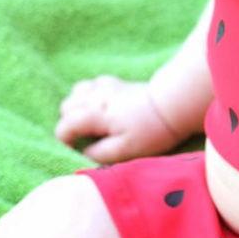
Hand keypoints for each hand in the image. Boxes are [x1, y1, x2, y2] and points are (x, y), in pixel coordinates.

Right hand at [55, 75, 180, 162]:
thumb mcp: (125, 151)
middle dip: (69, 122)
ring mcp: (106, 87)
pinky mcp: (116, 83)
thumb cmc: (150, 130)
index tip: (76, 149)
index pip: (65, 125)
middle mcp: (96, 96)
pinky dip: (90, 95)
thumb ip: (99, 154)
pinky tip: (101, 106)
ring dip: (77, 107)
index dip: (64, 140)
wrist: (173, 105)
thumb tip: (83, 152)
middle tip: (86, 138)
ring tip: (91, 123)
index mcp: (96, 114)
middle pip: (66, 106)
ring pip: (76, 92)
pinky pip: (92, 84)